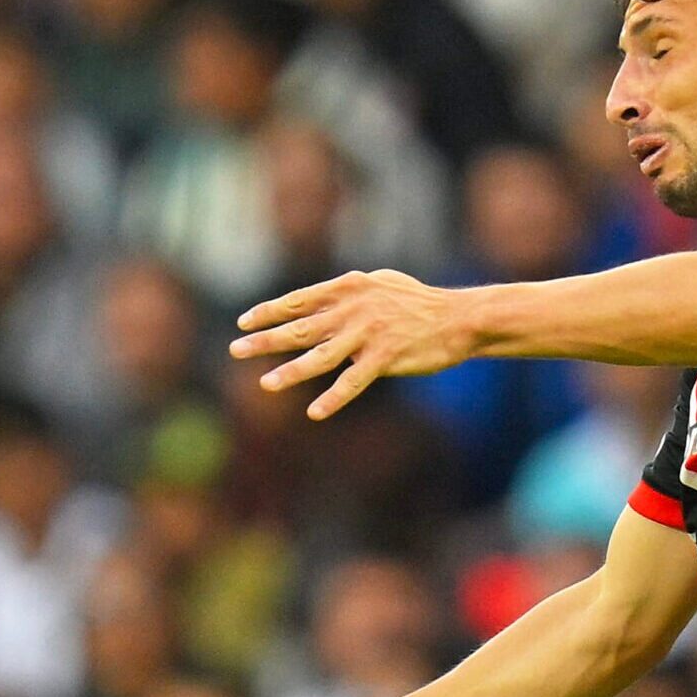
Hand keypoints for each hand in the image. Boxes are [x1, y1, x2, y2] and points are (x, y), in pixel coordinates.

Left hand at [230, 270, 474, 419]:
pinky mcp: (385, 356)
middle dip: (265, 340)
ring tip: (266, 384)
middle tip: (237, 349)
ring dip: (290, 371)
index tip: (244, 321)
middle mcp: (354, 308)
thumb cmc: (421, 303)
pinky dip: (334, 398)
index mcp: (350, 287)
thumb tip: (323, 299)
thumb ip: (350, 292)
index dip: (269, 311)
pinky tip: (315, 412)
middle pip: (301, 327)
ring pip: (320, 356)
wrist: (459, 318)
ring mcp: (368, 333)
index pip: (300, 300)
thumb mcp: (381, 284)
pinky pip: (353, 381)